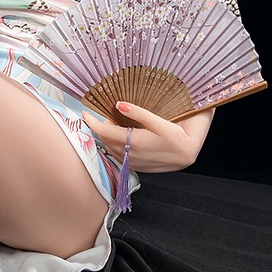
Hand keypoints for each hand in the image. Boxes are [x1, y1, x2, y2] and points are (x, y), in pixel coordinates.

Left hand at [81, 101, 213, 172]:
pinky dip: (113, 145)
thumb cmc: (175, 136)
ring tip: (112, 124)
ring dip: (106, 137)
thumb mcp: (159, 122)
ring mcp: (131, 162)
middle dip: (100, 128)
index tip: (85, 113)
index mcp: (133, 142)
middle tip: (104, 115)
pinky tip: (119, 138)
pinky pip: (117, 155)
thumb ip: (138, 113)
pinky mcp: (135, 166)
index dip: (92, 122)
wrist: (186, 155)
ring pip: (110, 149)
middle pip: (105, 140)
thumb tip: (118, 105)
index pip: (104, 132)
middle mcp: (129, 154)